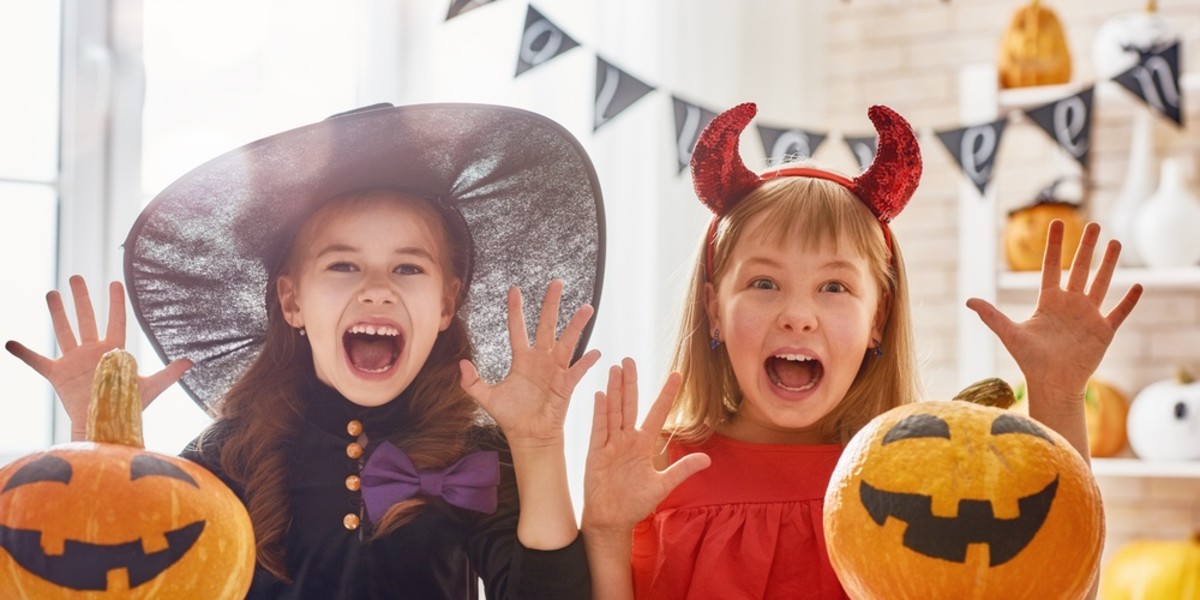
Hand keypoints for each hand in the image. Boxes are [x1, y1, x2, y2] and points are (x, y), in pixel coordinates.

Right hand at [5, 275, 192, 439]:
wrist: (105, 426)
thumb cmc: (128, 408)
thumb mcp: (151, 387)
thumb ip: (169, 372)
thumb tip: (192, 361)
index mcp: (114, 352)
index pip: (116, 321)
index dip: (116, 303)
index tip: (115, 282)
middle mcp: (93, 352)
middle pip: (86, 319)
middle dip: (82, 298)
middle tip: (76, 277)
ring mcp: (74, 362)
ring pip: (64, 331)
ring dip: (57, 313)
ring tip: (51, 292)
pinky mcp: (58, 375)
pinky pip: (37, 361)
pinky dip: (23, 353)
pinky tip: (10, 342)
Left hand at [459, 279, 600, 446]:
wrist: (528, 436)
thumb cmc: (511, 416)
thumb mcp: (487, 397)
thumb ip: (472, 381)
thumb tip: (461, 363)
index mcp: (522, 359)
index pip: (518, 328)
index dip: (516, 309)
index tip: (514, 289)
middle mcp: (541, 359)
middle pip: (547, 325)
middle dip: (551, 304)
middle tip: (557, 283)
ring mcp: (555, 370)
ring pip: (567, 342)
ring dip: (576, 326)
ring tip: (586, 308)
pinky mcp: (566, 385)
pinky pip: (577, 370)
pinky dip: (586, 362)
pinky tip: (595, 352)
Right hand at [582, 358, 710, 534]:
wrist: (612, 521)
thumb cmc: (634, 503)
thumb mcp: (662, 485)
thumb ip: (682, 469)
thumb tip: (708, 459)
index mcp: (643, 444)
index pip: (656, 413)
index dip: (666, 394)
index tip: (677, 375)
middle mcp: (626, 440)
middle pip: (629, 405)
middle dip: (630, 383)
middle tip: (630, 360)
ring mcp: (610, 445)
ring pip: (614, 412)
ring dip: (615, 391)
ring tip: (616, 369)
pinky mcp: (596, 454)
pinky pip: (598, 430)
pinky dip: (600, 413)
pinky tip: (600, 395)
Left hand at [966, 221, 1141, 406]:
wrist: (1052, 384)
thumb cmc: (1030, 361)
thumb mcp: (1010, 334)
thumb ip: (992, 316)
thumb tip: (968, 301)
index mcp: (1048, 301)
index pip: (1051, 266)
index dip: (1054, 244)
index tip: (1057, 221)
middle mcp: (1070, 304)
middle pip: (1079, 269)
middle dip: (1086, 246)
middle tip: (1094, 223)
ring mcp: (1088, 316)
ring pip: (1101, 283)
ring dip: (1108, 264)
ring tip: (1115, 243)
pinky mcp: (1104, 331)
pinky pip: (1119, 312)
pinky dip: (1129, 300)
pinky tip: (1139, 285)